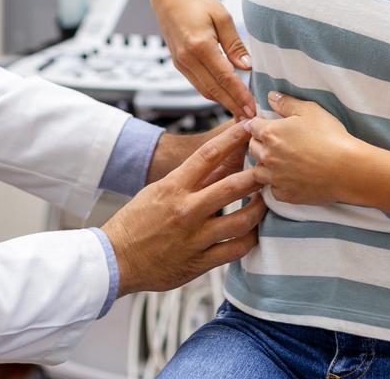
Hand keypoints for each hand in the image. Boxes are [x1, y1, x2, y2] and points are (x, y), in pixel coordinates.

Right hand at [102, 120, 266, 295]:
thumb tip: (221, 166)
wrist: (117, 259)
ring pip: (242, 221)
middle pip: (233, 186)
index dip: (232, 138)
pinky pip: (235, 250)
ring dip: (260, 209)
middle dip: (257, 174)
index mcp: (173, 187)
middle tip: (272, 167)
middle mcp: (186, 210)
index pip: (208, 155)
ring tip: (267, 202)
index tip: (250, 127)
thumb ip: (189, 181)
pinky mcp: (200, 262)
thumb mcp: (158, 192)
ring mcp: (195, 237)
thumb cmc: (136, 223)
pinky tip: (254, 233)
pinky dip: (249, 240)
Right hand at [151, 0, 255, 118]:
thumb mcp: (222, 17)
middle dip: (233, 105)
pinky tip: (226, 96)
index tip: (253, 108)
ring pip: (204, 91)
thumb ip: (234, 44)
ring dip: (223, 102)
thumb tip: (247, 67)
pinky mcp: (179, 64)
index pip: (224, 78)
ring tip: (241, 110)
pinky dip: (213, 93)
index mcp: (200, 45)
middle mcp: (187, 58)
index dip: (240, 96)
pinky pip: (198, 83)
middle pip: (214, 90)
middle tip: (250, 117)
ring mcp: (180, 63)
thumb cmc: (196, 1)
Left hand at [249, 90, 368, 205]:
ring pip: (258, 171)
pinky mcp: (286, 194)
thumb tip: (271, 97)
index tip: (265, 126)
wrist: (347, 169)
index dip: (259, 124)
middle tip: (273, 142)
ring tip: (277, 162)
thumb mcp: (310, 111)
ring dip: (264, 166)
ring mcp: (276, 177)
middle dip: (259, 143)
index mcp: (271, 133)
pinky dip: (277, 185)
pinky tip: (287, 179)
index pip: (252, 126)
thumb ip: (287, 103)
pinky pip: (273, 190)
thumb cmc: (330, 136)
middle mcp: (268, 156)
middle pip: (252, 148)